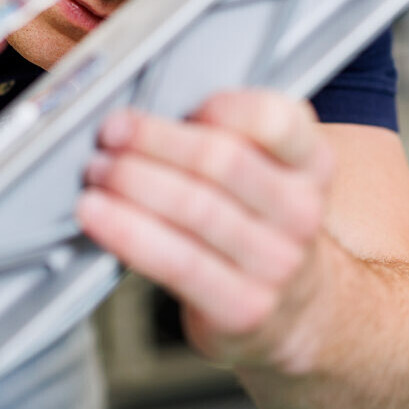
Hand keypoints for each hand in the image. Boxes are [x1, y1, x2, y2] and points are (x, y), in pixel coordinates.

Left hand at [76, 90, 335, 374]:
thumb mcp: (263, 169)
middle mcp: (303, 212)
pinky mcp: (246, 306)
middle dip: (153, 142)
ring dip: (132, 183)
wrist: (292, 307)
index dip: (219, 107)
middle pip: (221, 162)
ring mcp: (279, 264)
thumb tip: (140, 115)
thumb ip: (225, 135)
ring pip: (194, 209)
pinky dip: (128, 232)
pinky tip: (98, 215)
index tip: (172, 102)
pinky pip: (177, 261)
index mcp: (312, 163)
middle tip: (110, 135)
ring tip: (97, 172)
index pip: (274, 121)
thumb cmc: (256, 221)